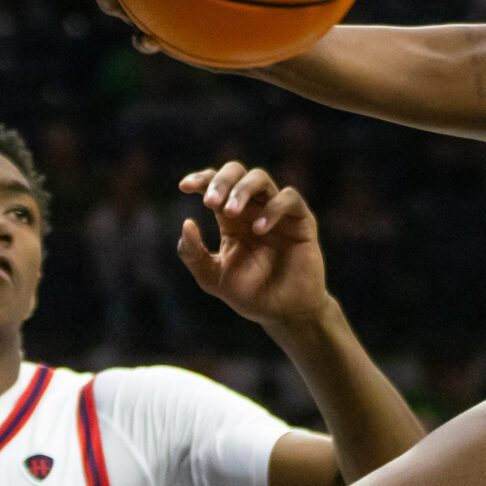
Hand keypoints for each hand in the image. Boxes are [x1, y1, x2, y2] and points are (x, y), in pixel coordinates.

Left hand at [177, 162, 329, 331]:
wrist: (283, 313)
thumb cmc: (249, 294)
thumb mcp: (212, 277)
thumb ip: (194, 254)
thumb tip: (186, 223)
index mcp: (231, 219)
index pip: (215, 186)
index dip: (201, 180)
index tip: (184, 187)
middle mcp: (254, 209)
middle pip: (238, 172)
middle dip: (221, 180)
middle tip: (210, 202)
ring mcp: (278, 212)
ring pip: (261, 179)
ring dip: (242, 190)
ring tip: (230, 212)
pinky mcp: (301, 220)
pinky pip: (289, 199)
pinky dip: (272, 208)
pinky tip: (258, 229)